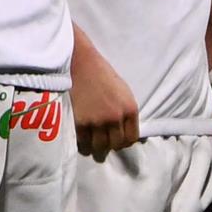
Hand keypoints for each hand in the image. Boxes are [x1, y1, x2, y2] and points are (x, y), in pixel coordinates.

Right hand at [70, 41, 140, 159]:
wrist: (80, 63)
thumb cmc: (102, 74)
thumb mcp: (123, 92)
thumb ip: (126, 112)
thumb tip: (125, 131)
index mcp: (130, 109)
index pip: (132, 138)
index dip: (124, 142)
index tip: (117, 141)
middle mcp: (116, 118)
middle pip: (116, 145)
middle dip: (110, 146)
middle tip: (103, 143)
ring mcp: (98, 121)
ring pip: (99, 147)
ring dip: (95, 147)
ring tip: (91, 144)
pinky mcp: (80, 123)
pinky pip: (83, 143)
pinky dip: (83, 144)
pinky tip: (82, 140)